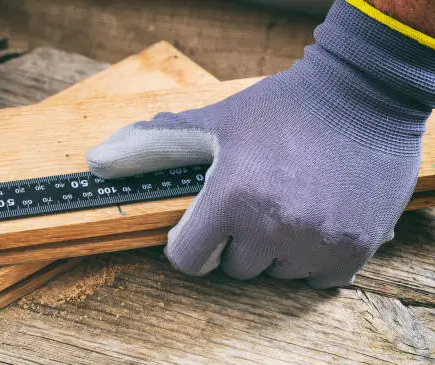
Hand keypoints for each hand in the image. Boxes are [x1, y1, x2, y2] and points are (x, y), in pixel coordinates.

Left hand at [87, 0, 433, 287]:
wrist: (361, 95)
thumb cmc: (283, 107)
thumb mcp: (217, 120)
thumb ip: (157, 144)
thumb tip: (98, 160)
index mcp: (232, 196)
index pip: (188, 259)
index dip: (190, 244)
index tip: (203, 228)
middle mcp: (273, 226)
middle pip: (235, 269)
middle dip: (237, 242)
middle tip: (255, 203)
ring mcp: (316, 241)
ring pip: (276, 274)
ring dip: (276, 249)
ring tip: (289, 205)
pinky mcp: (353, 249)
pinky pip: (316, 279)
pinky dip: (312, 258)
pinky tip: (315, 220)